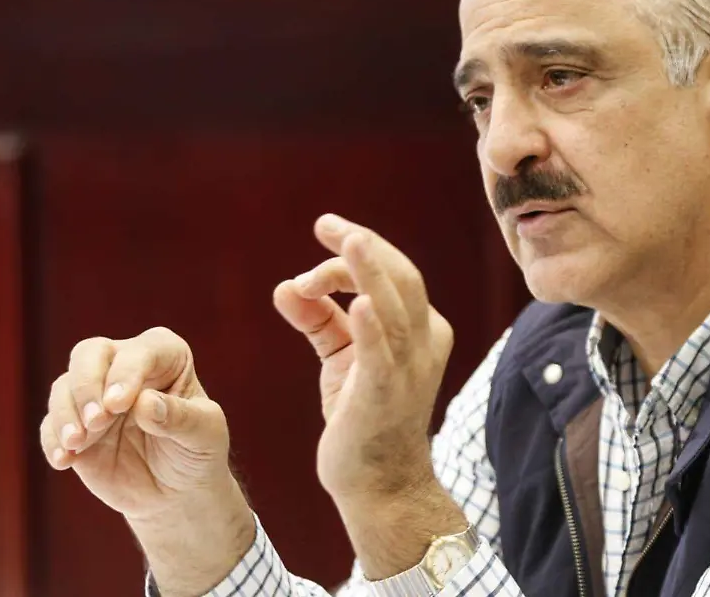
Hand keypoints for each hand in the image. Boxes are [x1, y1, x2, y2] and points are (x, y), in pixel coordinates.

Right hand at [39, 327, 233, 520]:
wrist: (178, 492)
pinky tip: (64, 460)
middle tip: (96, 420)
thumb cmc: (198, 452)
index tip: (119, 404)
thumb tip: (145, 402)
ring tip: (77, 443)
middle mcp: (125, 367)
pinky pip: (51, 424)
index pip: (139, 351)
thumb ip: (180, 417)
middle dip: (87, 384)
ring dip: (66, 413)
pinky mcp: (74, 426)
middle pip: (90, 354)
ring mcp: (96, 396)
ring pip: (64, 387)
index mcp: (166, 357)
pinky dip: (52, 440)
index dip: (126, 372)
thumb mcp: (205, 435)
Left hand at [273, 214, 454, 504]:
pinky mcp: (386, 394)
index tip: (324, 232)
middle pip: (400, 278)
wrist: (378, 484)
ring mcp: (410, 369)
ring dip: (369, 271)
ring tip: (347, 238)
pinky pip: (383, 355)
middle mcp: (424, 343)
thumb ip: (319, 320)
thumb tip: (285, 286)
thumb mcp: (340, 359)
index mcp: (421, 329)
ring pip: (396, 306)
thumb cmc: (362, 418)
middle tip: (326, 225)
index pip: (395, 274)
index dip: (359, 250)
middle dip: (363, 247)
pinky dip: (373, 327)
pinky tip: (359, 303)